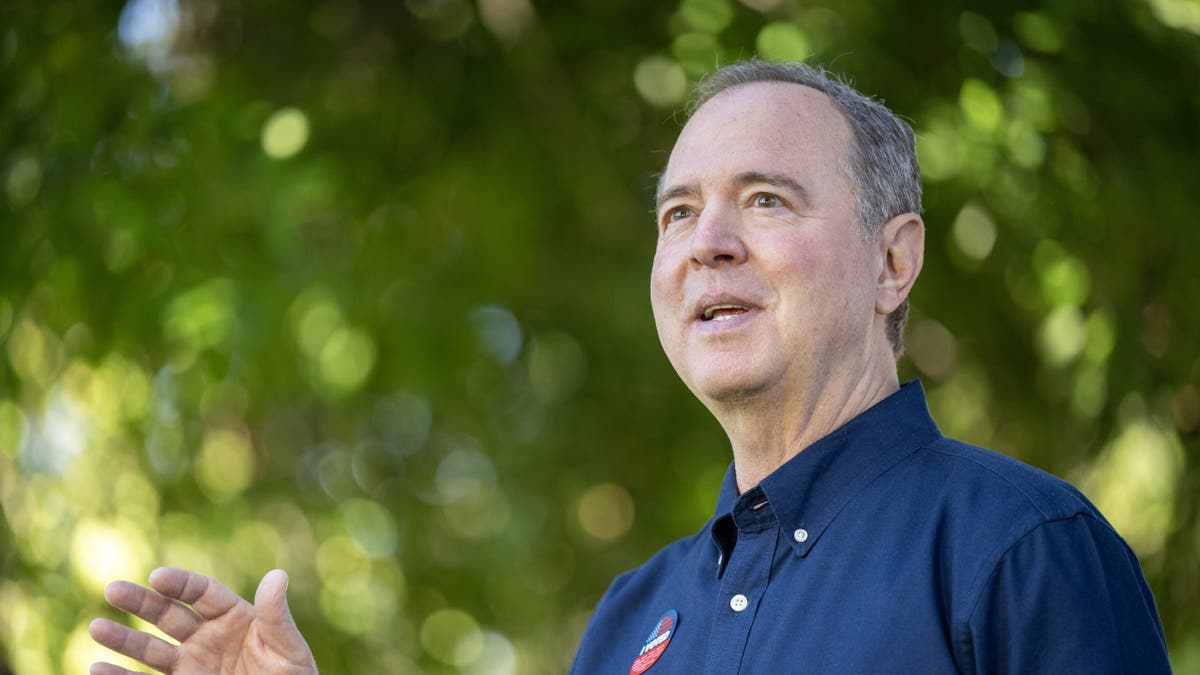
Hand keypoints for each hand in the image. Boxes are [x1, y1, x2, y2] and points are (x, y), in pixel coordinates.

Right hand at [90, 567, 317, 674]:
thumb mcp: (288, 648)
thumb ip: (276, 617)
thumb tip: (278, 574)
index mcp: (234, 617)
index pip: (202, 592)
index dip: (180, 583)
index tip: (157, 577)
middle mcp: (207, 637)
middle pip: (168, 614)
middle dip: (141, 602)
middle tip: (113, 590)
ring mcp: (190, 665)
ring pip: (150, 649)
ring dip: (123, 639)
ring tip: (96, 627)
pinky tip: (97, 669)